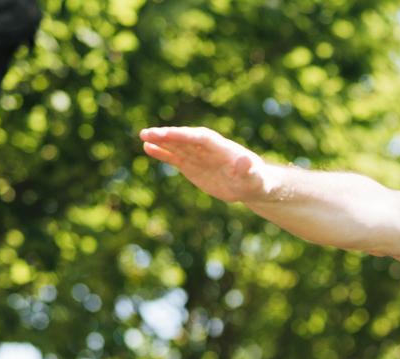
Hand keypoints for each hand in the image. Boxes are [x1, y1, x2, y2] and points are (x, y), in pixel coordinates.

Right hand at [139, 126, 273, 202]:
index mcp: (222, 148)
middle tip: (148, 133)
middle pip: (186, 139)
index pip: (201, 138)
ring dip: (161, 141)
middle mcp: (208, 149)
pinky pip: (175, 158)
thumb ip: (248, 170)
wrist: (252, 185)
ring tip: (143, 136)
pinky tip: (147, 148)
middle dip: (168, 136)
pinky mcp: (193, 166)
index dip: (185, 136)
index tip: (169, 134)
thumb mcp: (255, 177)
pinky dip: (162, 153)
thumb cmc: (256, 180)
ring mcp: (199, 156)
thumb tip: (245, 162)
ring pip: (178, 146)